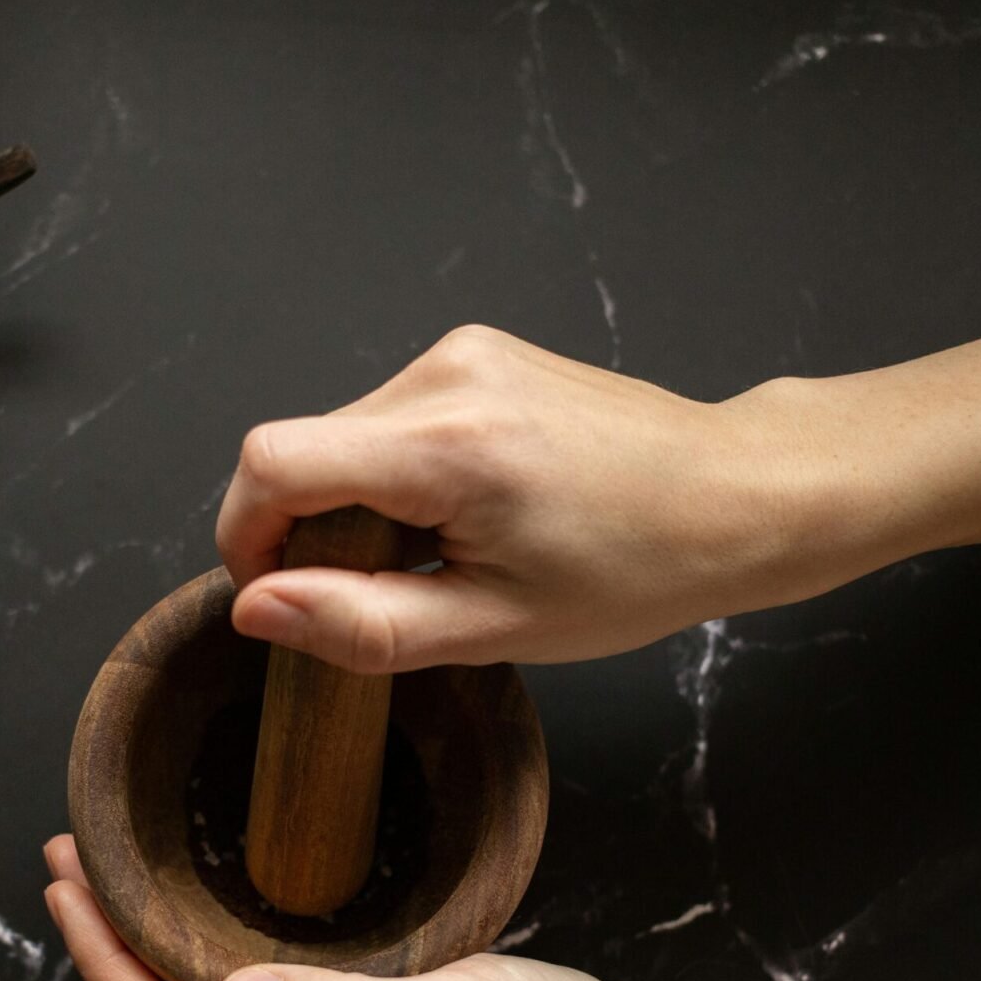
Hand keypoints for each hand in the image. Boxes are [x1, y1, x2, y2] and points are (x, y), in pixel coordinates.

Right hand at [214, 325, 870, 670]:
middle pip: (301, 449)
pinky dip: (393, 477)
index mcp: (449, 443)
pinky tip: (460, 516)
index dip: (248, 537)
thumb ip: (360, 624)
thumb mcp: (491, 627)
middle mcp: (446, 375)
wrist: (732, 497)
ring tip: (439, 556)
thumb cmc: (636, 569)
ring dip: (354, 504)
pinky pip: (386, 419)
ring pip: (340, 435)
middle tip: (384, 593)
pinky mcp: (476, 354)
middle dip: (310, 531)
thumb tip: (253, 610)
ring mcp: (463, 354)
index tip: (283, 595)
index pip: (273, 462)